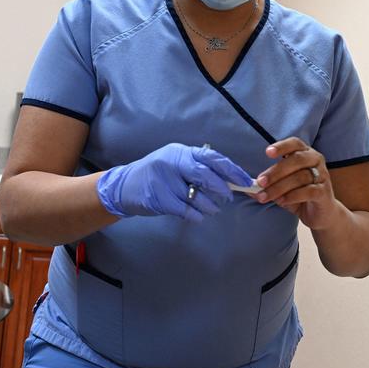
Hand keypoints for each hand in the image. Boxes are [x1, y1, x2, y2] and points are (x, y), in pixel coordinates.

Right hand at [96, 143, 252, 221]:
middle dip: (221, 188)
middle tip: (228, 197)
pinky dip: (195, 215)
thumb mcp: (175, 162)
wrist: (124, 186)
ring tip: (212, 209)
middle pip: (206, 175)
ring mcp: (164, 180)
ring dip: (209, 206)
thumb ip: (198, 167)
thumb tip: (229, 179)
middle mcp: (173, 162)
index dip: (231, 169)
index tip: (244, 180)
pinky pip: (185, 210)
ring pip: (196, 196)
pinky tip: (197, 216)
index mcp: (181, 151)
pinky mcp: (159, 198)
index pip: (212, 157)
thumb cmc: (157, 175)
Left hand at [254, 138, 338, 228]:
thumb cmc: (299, 195)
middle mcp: (316, 161)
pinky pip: (309, 191)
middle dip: (275, 171)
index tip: (268, 152)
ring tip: (265, 196)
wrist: (321, 214)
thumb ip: (266, 184)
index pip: (295, 143)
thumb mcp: (281, 187)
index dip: (282, 146)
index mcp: (305, 153)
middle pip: (296, 160)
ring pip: (300, 177)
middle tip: (260, 182)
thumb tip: (244, 186)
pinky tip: (281, 201)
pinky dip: (293, 196)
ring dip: (279, 187)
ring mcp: (322, 176)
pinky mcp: (324, 192)